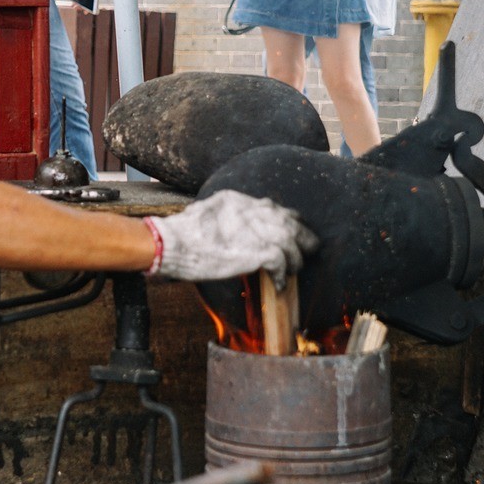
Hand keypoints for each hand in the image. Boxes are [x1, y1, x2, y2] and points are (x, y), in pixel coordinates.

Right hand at [146, 190, 318, 288]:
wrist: (172, 244)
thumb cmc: (181, 236)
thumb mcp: (204, 215)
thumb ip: (223, 218)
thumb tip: (230, 230)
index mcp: (237, 200)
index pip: (272, 207)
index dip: (288, 219)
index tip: (294, 229)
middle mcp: (250, 210)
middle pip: (289, 220)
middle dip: (303, 235)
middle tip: (311, 248)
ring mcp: (257, 229)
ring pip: (291, 241)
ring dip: (295, 258)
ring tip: (294, 270)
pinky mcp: (259, 250)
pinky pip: (282, 262)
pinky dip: (284, 274)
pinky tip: (280, 283)